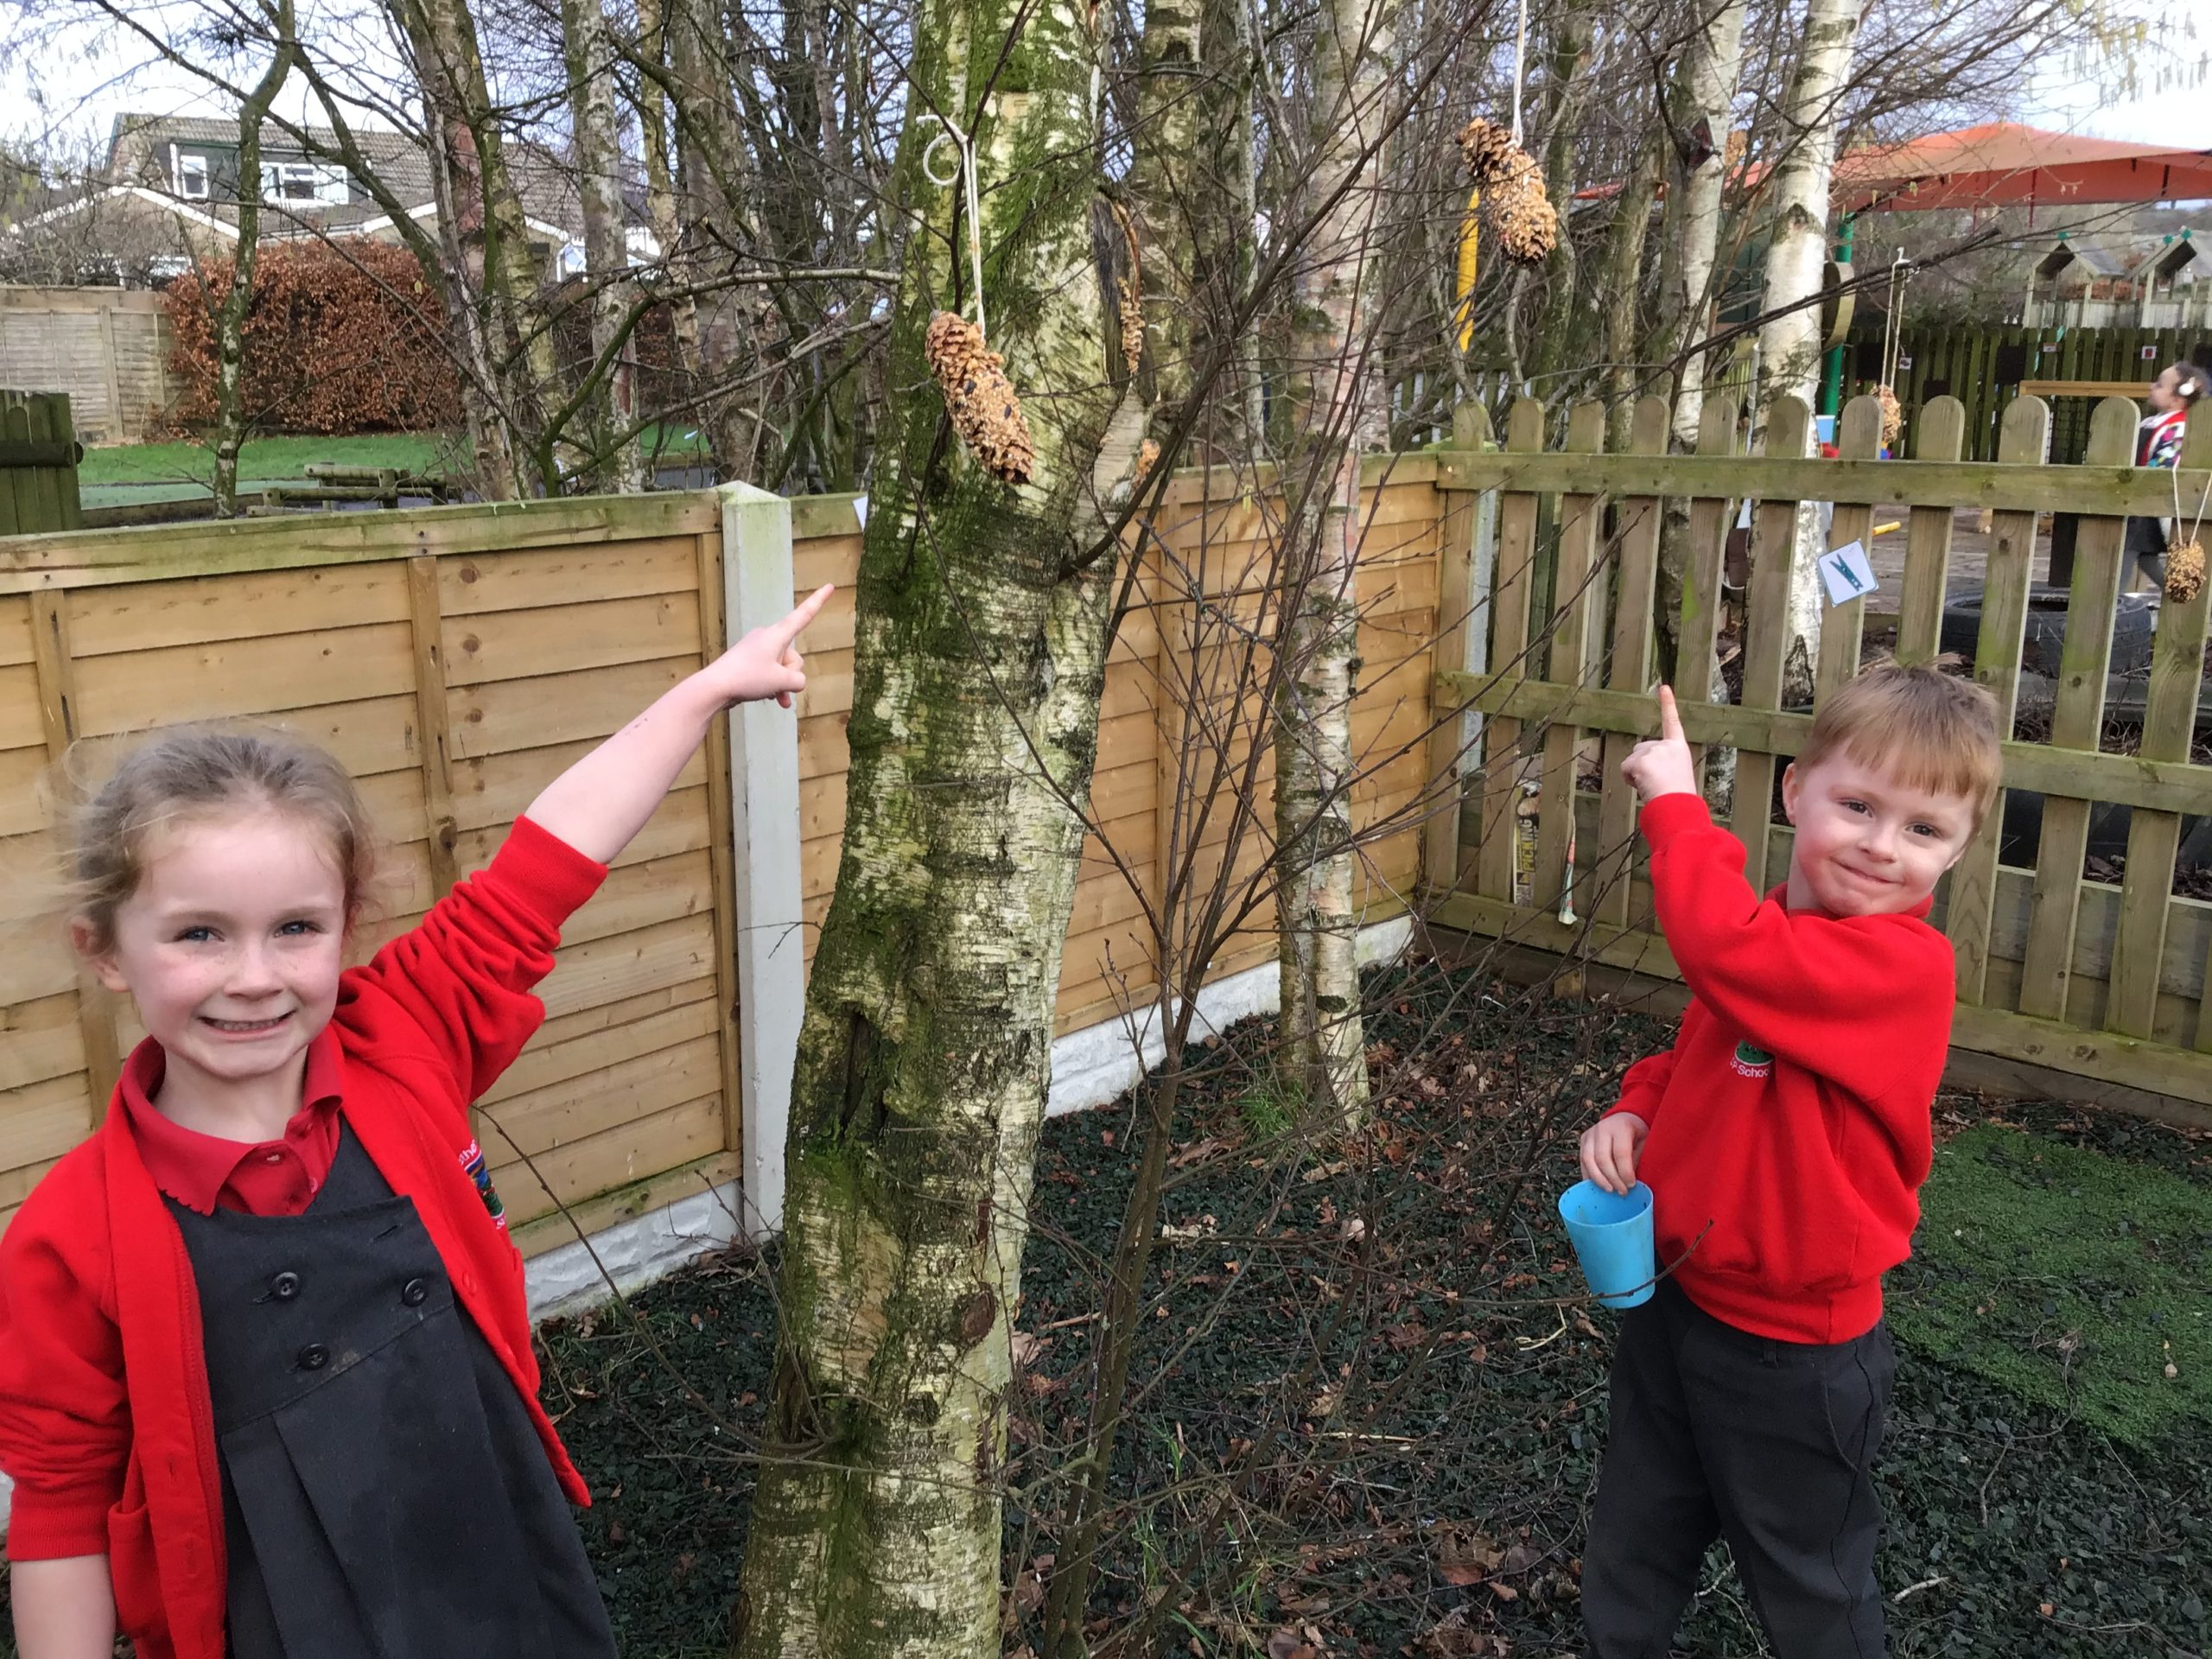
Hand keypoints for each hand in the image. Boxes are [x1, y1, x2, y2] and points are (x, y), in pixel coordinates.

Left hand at [701, 584, 833, 709]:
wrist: (714, 687)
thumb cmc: (747, 678)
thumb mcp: (782, 681)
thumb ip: (798, 680)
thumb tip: (795, 682)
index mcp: (777, 635)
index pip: (803, 615)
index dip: (818, 601)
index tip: (830, 585)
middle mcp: (768, 637)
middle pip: (794, 656)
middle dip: (790, 673)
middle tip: (774, 683)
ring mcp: (758, 650)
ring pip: (783, 667)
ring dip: (782, 683)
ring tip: (771, 694)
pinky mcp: (750, 662)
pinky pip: (771, 673)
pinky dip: (775, 686)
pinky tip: (775, 700)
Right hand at [1579, 1111, 1647, 1196]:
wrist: (1625, 1117)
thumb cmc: (1637, 1132)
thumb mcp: (1644, 1142)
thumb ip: (1636, 1159)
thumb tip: (1629, 1182)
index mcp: (1620, 1126)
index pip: (1620, 1153)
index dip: (1625, 1172)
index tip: (1631, 1184)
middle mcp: (1602, 1128)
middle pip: (1602, 1158)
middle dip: (1612, 1178)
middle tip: (1622, 1191)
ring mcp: (1590, 1134)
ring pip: (1588, 1160)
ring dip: (1599, 1179)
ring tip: (1610, 1190)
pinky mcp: (1583, 1140)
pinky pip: (1582, 1161)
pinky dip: (1589, 1175)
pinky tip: (1598, 1186)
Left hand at [1619, 685, 1697, 802]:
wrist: (1677, 805)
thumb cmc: (1678, 799)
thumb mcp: (1675, 776)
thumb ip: (1662, 766)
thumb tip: (1644, 772)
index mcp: (1679, 748)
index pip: (1673, 722)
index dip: (1668, 704)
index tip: (1664, 687)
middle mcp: (1667, 745)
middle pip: (1640, 750)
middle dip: (1642, 765)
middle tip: (1656, 783)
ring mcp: (1653, 750)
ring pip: (1632, 760)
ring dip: (1636, 774)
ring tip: (1652, 786)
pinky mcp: (1641, 759)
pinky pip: (1625, 769)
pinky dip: (1629, 779)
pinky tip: (1643, 786)